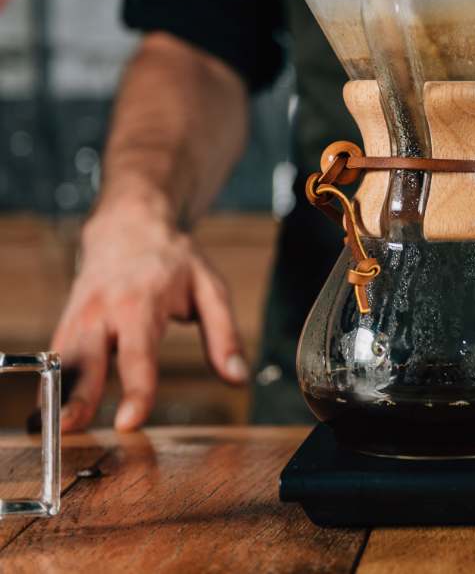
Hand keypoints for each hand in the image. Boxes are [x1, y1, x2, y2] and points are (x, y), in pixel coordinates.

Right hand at [51, 196, 246, 431]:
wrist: (129, 226)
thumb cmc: (174, 260)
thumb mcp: (210, 289)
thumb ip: (225, 336)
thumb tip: (239, 378)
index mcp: (141, 302)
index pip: (137, 353)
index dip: (135, 389)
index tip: (130, 421)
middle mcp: (102, 310)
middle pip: (86, 359)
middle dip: (77, 396)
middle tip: (72, 430)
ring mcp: (78, 316)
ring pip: (61, 361)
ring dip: (56, 396)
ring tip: (55, 433)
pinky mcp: (66, 323)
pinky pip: (54, 358)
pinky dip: (51, 385)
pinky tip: (52, 415)